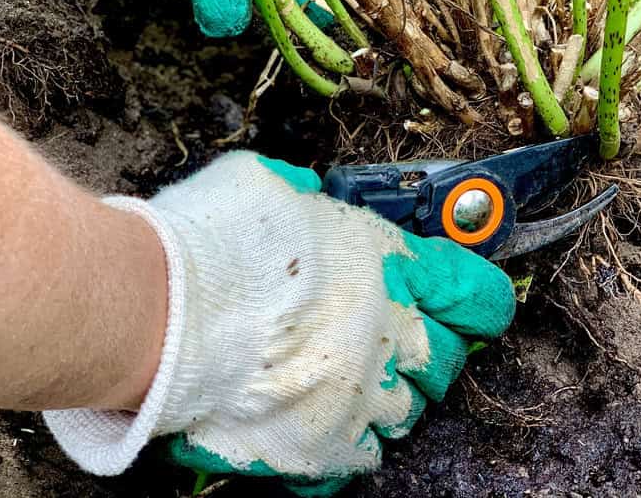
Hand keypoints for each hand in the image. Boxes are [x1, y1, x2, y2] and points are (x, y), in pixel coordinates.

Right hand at [44, 152, 515, 493]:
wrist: (162, 311)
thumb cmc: (214, 239)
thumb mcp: (270, 184)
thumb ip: (307, 198)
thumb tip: (306, 200)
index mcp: (393, 265)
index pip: (477, 292)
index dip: (475, 300)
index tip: (468, 305)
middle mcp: (393, 333)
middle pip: (448, 359)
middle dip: (427, 351)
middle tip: (392, 344)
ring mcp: (364, 393)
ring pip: (409, 410)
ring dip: (387, 395)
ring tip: (347, 382)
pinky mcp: (327, 445)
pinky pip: (365, 455)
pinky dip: (350, 441)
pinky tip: (323, 422)